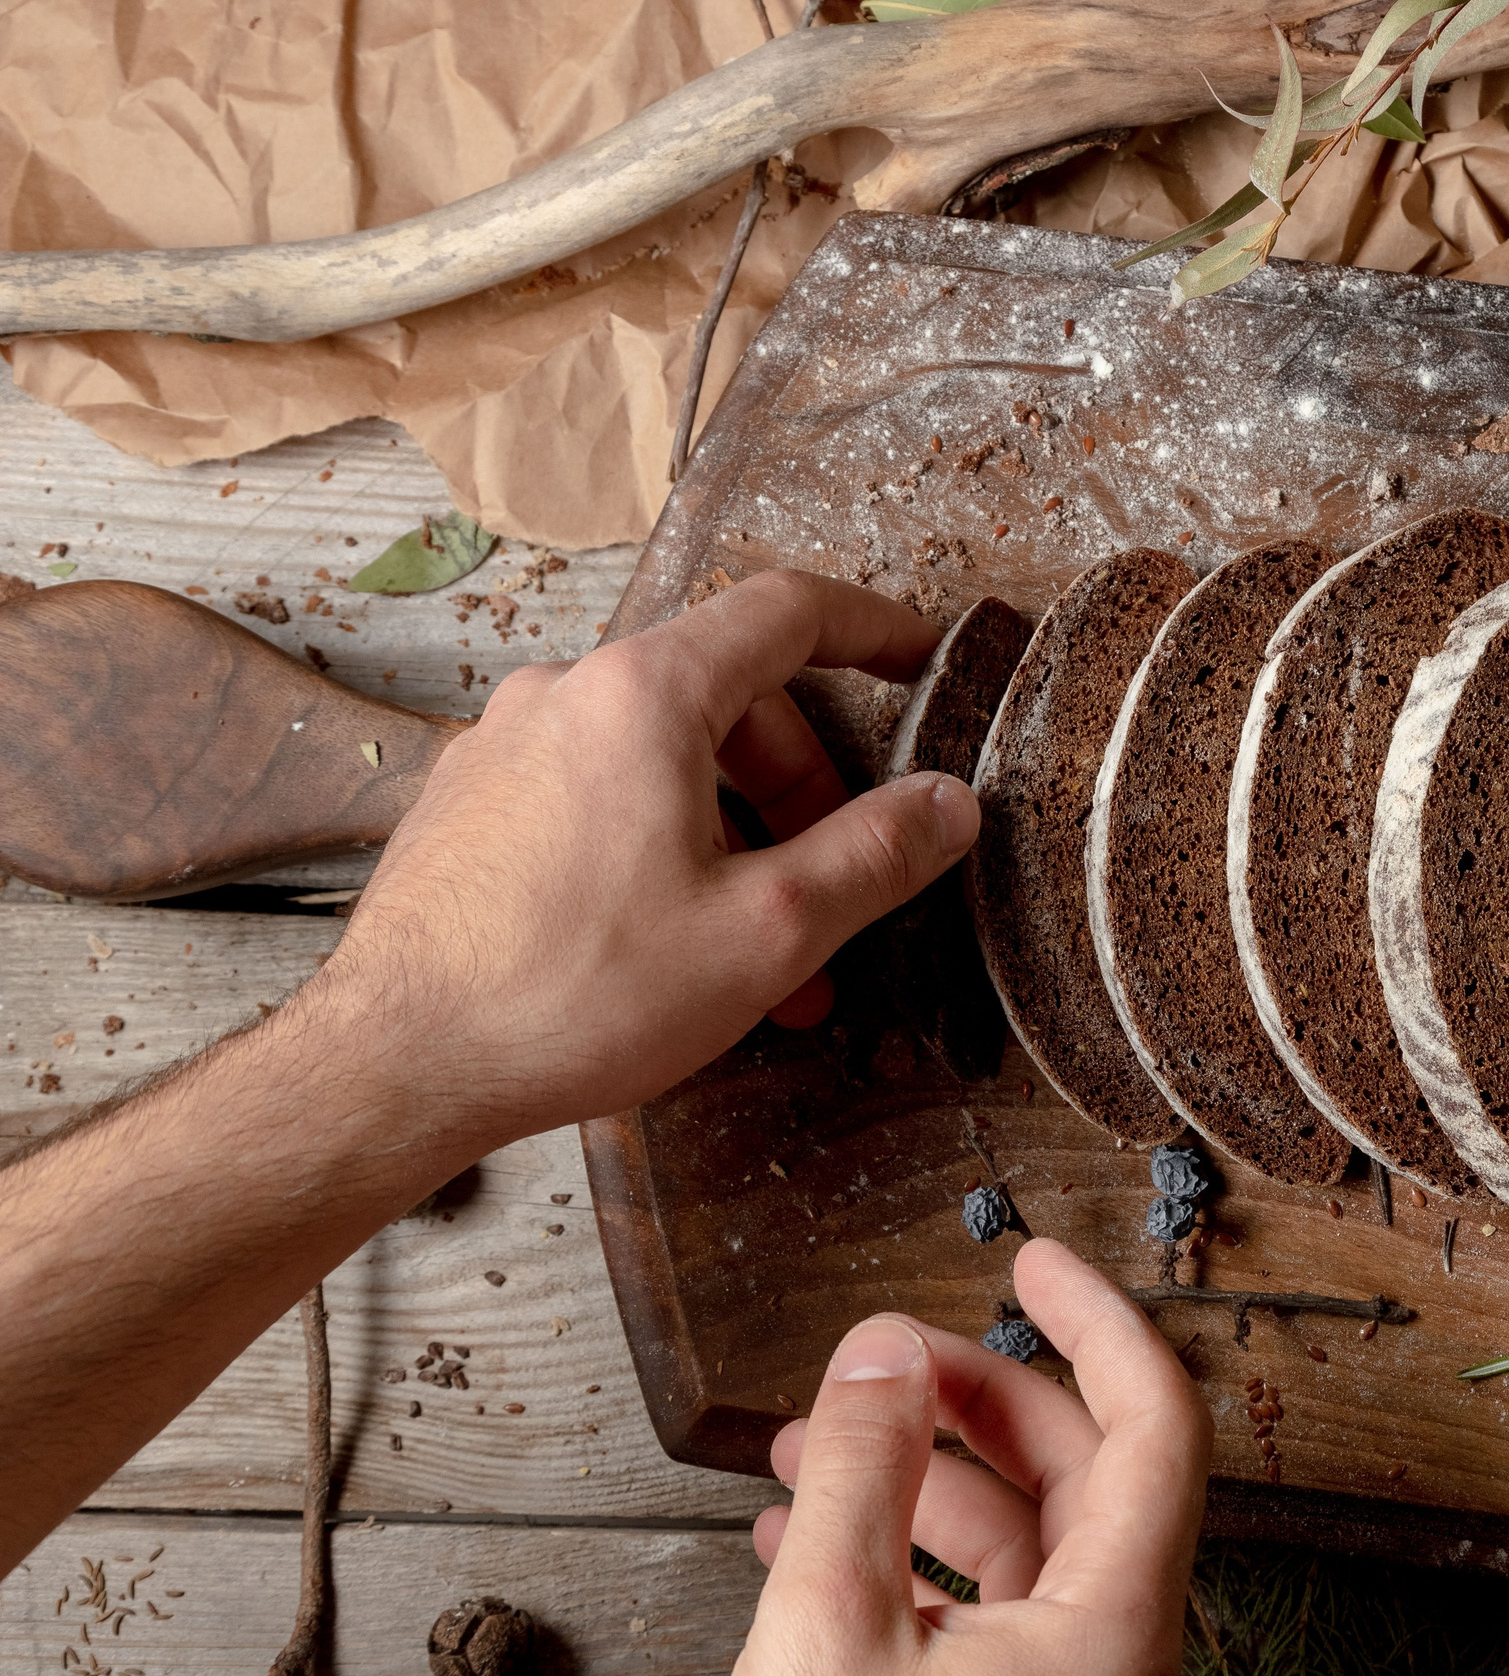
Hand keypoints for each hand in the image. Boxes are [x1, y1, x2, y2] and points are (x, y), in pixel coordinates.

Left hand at [302, 568, 979, 1144]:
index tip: (923, 658)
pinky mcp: (468, 805)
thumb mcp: (768, 931)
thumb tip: (949, 802)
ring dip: (732, 835)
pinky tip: (667, 942)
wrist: (393, 1065)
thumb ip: (874, 854)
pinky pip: (594, 793)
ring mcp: (504, 746)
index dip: (873, 627)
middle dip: (802, 788)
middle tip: (836, 885)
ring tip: (759, 954)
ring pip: (659, 756)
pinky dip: (658, 843)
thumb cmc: (576, 994)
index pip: (786, 610)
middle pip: (727, 697)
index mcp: (645, 693)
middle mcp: (565, 693)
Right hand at [738, 1238, 1211, 1675]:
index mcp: (1115, 1622)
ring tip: (812, 1449)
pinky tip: (812, 1539)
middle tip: (889, 1359)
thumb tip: (884, 1353)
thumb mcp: (833, 1630)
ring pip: (1019, 1544)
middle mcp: (1113, 1657)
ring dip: (917, 1480)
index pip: (1157, 1422)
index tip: (1035, 1264)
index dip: (1096, 1322)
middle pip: (1078, 1472)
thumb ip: (859, 1476)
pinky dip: (906, 1560)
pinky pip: (982, 1614)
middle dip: (971, 1398)